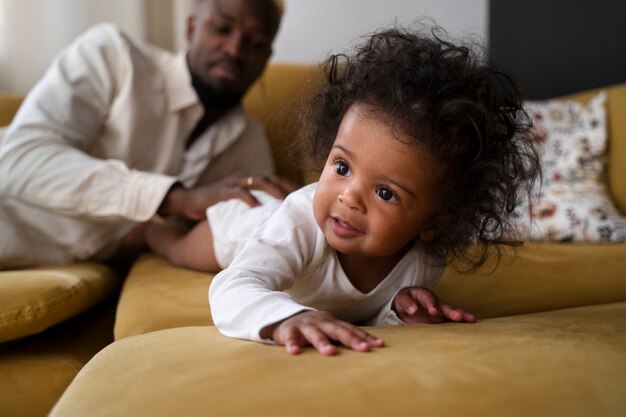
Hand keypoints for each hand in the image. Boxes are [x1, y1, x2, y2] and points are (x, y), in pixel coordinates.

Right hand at [159, 173, 298, 220]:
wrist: (187, 201)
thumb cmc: (215, 205)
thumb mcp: (237, 203)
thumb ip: (253, 205)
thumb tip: (272, 219)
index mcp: (248, 180)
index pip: (273, 179)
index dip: (288, 186)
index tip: (303, 195)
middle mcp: (242, 178)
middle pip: (269, 178)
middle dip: (285, 187)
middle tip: (299, 198)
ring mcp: (231, 183)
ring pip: (256, 182)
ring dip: (272, 190)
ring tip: (283, 200)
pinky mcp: (221, 191)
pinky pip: (237, 192)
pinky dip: (248, 198)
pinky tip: (257, 206)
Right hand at [261, 311, 384, 355]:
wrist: (284, 317)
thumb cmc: (313, 327)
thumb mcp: (329, 328)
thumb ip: (345, 335)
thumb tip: (370, 346)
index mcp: (333, 323)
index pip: (352, 329)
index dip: (365, 337)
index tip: (380, 345)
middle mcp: (321, 322)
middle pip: (338, 330)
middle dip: (352, 340)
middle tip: (364, 349)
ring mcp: (305, 325)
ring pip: (315, 334)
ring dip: (323, 343)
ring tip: (330, 353)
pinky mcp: (289, 331)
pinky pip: (291, 338)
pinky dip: (292, 344)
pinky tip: (294, 352)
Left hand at [393, 287, 475, 323]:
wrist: (407, 304)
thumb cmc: (405, 299)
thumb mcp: (402, 298)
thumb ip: (407, 303)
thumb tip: (413, 310)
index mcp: (425, 295)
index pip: (430, 299)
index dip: (432, 305)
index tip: (433, 311)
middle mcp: (436, 304)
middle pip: (446, 307)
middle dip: (452, 311)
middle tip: (459, 317)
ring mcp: (440, 313)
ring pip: (453, 315)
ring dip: (462, 317)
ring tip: (472, 320)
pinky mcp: (441, 322)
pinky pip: (451, 324)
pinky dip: (460, 327)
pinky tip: (469, 331)